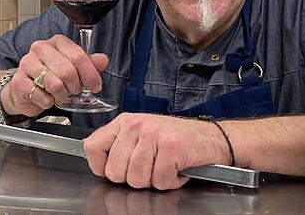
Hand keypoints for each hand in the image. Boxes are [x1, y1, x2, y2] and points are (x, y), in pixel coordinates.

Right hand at [0, 35, 107, 116]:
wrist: (24, 89)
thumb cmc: (50, 76)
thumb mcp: (73, 68)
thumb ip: (89, 64)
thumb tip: (103, 59)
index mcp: (57, 42)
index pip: (78, 56)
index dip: (90, 74)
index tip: (95, 86)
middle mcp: (41, 48)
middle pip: (68, 71)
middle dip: (74, 87)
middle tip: (72, 91)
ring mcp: (27, 63)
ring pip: (55, 84)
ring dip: (61, 95)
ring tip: (59, 94)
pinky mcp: (19, 81)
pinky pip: (42, 96)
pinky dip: (48, 102)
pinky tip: (46, 98)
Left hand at [84, 113, 231, 189]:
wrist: (211, 138)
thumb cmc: (175, 140)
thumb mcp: (141, 137)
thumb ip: (120, 148)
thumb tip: (101, 166)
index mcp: (124, 122)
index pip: (92, 148)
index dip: (101, 167)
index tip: (117, 170)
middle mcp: (136, 125)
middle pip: (114, 171)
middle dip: (133, 178)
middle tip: (150, 168)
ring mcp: (153, 134)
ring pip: (136, 178)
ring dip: (153, 180)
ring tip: (164, 167)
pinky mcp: (171, 146)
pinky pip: (159, 180)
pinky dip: (170, 181)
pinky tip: (176, 169)